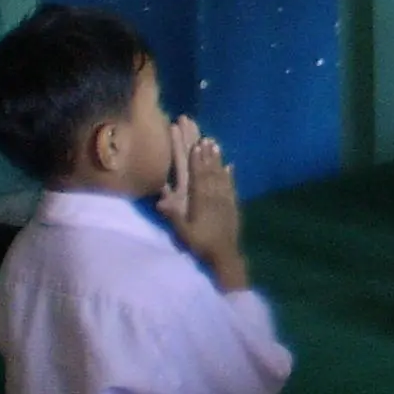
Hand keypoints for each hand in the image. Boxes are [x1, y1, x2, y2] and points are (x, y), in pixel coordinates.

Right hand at [157, 124, 245, 287]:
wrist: (225, 255)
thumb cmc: (201, 244)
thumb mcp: (184, 233)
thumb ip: (174, 216)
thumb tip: (160, 200)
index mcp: (202, 201)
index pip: (199, 176)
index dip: (197, 160)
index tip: (196, 144)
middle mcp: (215, 196)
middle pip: (211, 171)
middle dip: (207, 155)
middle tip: (206, 138)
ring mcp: (226, 199)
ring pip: (221, 175)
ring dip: (218, 160)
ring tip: (216, 145)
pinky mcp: (233, 205)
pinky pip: (231, 186)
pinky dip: (230, 175)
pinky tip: (230, 166)